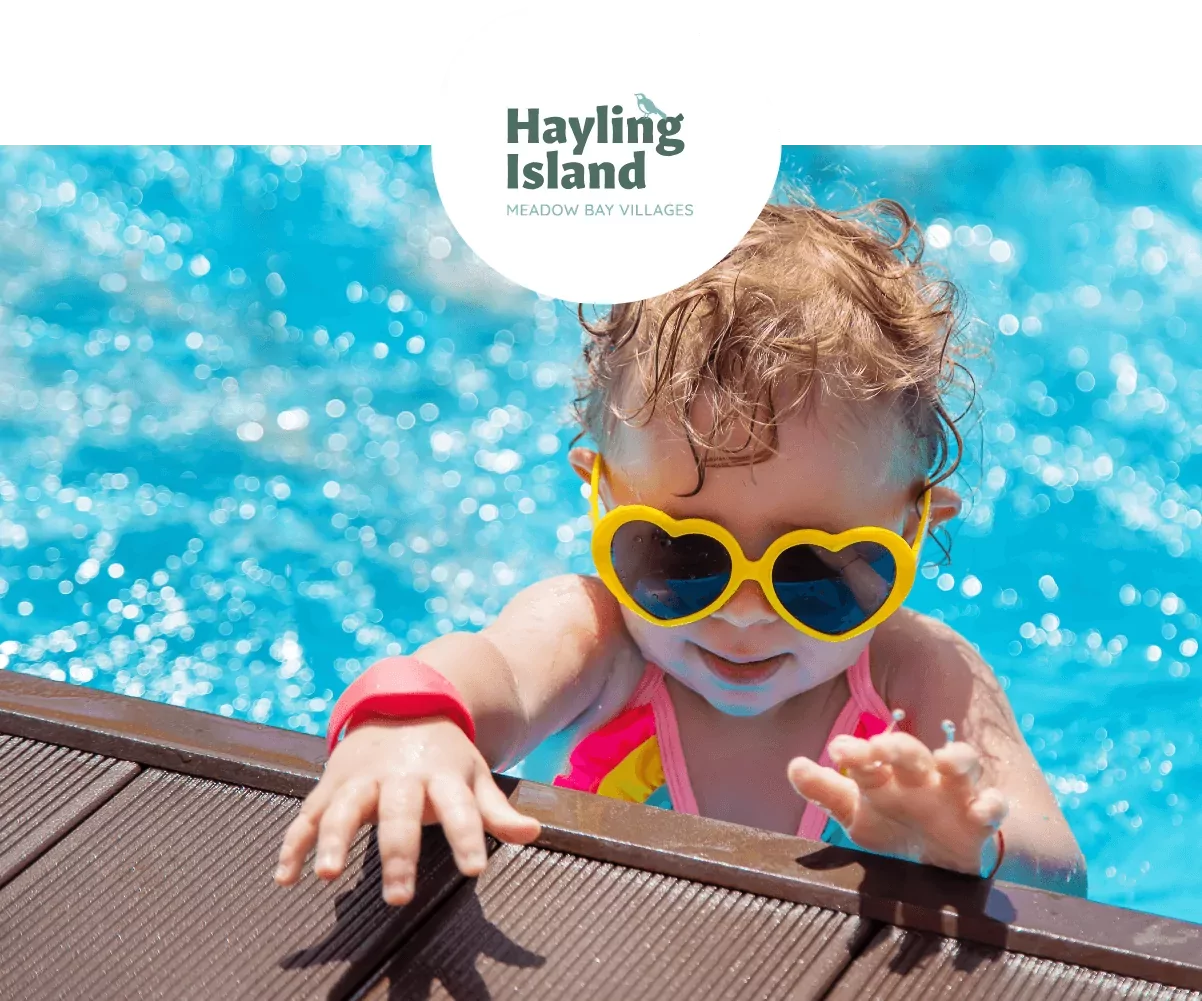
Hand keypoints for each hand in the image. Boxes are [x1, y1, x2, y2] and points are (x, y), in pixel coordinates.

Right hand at [273, 716, 540, 904]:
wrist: (402, 705)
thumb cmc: (444, 756)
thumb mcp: (474, 776)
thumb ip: (496, 811)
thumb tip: (532, 833)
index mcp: (441, 775)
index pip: (461, 809)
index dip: (468, 838)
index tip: (475, 870)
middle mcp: (400, 776)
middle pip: (399, 815)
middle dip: (397, 853)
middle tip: (399, 896)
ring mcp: (361, 779)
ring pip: (344, 809)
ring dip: (333, 840)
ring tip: (327, 875)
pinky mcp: (331, 785)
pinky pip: (307, 815)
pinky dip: (293, 844)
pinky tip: (285, 877)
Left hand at [787, 731, 1006, 875]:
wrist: (941, 863)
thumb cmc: (894, 826)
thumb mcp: (856, 816)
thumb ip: (824, 792)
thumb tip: (793, 765)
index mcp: (886, 775)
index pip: (868, 758)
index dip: (854, 752)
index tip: (838, 750)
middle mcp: (920, 777)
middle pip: (912, 752)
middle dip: (898, 747)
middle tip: (880, 745)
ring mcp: (954, 794)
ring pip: (962, 764)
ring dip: (956, 758)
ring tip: (944, 759)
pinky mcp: (983, 819)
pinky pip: (994, 806)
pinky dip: (992, 805)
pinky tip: (982, 810)